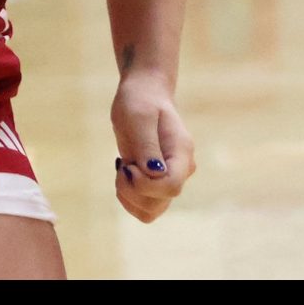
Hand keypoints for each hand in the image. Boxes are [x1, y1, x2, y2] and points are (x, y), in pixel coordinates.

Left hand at [109, 72, 194, 223]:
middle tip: (123, 165)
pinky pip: (144, 207)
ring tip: (123, 169)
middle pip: (159, 203)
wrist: (143, 93)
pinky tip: (123, 173)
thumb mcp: (138, 116)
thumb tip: (154, 174)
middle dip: (132, 190)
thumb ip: (147, 145)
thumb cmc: (140, 100)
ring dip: (128, 196)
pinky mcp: (155, 182)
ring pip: (150, 211)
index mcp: (181, 153)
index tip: (129, 165)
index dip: (145, 184)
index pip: (171, 187)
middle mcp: (179, 170)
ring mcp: (169, 178)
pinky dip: (127, 197)